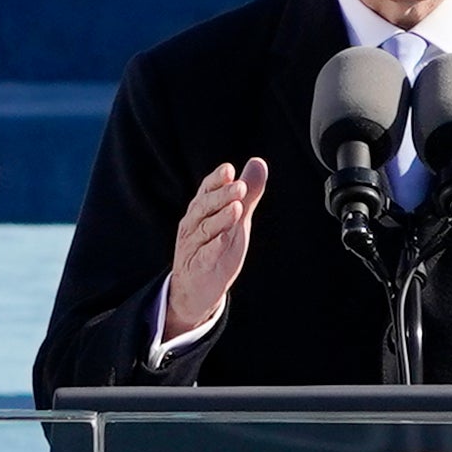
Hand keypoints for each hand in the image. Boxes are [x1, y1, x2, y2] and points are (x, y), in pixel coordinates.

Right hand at [160, 157, 264, 345]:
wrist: (195, 290)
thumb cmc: (216, 248)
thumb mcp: (236, 220)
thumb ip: (248, 194)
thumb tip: (258, 161)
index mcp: (201, 211)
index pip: (206, 190)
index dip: (216, 180)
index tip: (229, 169)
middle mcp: (193, 225)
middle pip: (205, 207)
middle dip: (222, 195)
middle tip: (240, 186)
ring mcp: (193, 246)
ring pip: (205, 229)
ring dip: (220, 218)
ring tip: (237, 208)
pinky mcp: (198, 267)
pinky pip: (205, 255)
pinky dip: (214, 247)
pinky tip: (224, 239)